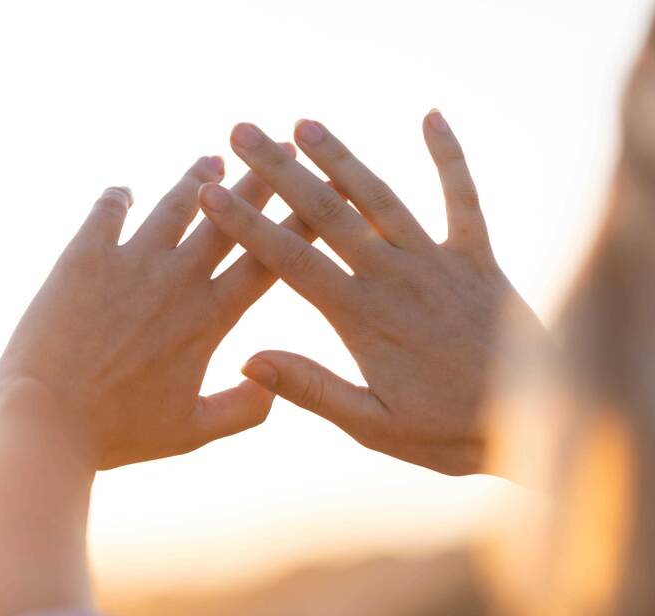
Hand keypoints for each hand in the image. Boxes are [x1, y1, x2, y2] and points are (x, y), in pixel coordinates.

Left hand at [0, 152, 310, 469]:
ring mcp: (131, 263)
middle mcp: (178, 280)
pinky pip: (107, 210)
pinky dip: (118, 197)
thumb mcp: (192, 432)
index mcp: (210, 318)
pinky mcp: (84, 256)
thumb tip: (272, 385)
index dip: (298, 224)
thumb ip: (244, 409)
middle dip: (260, 179)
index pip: (268, 260)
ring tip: (213, 158)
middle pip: (230, 218)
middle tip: (277, 147)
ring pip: (175, 204)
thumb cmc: (118, 433)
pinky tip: (124, 191)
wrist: (46, 422)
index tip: (319, 194)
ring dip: (196, 178)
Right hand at [197, 113, 545, 475]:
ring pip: (381, 197)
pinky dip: (449, 157)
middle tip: (244, 133)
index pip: (291, 261)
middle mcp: (396, 277)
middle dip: (280, 171)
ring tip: (304, 124)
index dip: (248, 225)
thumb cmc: (448, 432)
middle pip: (328, 213)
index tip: (213, 194)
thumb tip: (249, 359)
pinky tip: (431, 117)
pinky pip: (464, 198)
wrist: (536, 421)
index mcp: (362, 317)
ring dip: (341, 157)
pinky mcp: (477, 258)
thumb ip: (312, 388)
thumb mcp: (373, 425)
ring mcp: (438, 262)